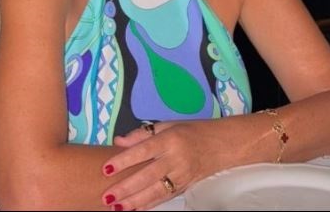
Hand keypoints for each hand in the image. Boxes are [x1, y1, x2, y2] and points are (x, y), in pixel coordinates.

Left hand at [101, 120, 226, 210]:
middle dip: (126, 188)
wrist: (223, 144)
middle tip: (107, 196)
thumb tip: (118, 142)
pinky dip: (150, 204)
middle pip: (148, 175)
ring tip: (117, 207)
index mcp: (170, 139)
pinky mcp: (186, 186)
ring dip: (135, 201)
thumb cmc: (191, 132)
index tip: (106, 169)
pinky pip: (166, 197)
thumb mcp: (166, 125)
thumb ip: (141, 134)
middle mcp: (176, 159)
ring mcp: (182, 175)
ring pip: (157, 191)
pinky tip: (135, 209)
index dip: (124, 160)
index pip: (143, 150)